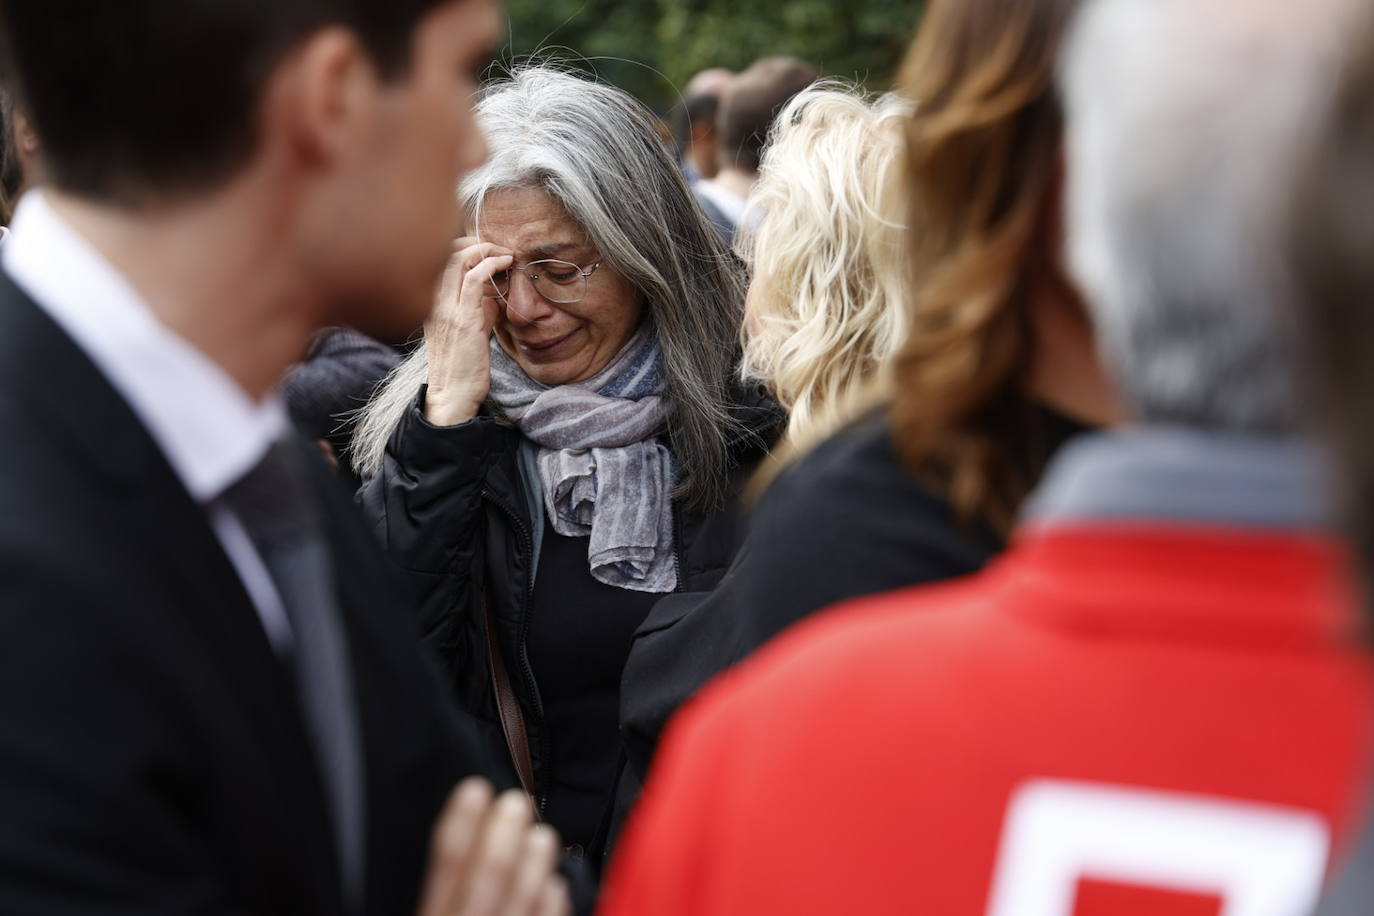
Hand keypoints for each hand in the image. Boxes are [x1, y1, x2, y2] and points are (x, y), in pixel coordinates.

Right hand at [416, 779, 569, 915]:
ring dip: (535, 864)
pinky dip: (551, 902)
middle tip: (515, 802)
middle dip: (504, 836)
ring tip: (541, 836)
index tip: (475, 789)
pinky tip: (553, 884)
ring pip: (523, 901)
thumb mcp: (420, 911)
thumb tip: (454, 839)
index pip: (446, 867)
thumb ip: (435, 888)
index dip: (461, 824)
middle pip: (489, 879)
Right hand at [423, 238, 513, 426]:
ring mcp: (445, 309)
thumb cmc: (462, 365)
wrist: (453, 395)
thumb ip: (478, 308)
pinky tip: (506, 263)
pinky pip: (475, 279)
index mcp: (429, 302)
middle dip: (474, 242)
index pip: (437, 259)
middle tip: (496, 247)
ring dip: (485, 250)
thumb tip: (496, 293)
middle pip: (445, 252)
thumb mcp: (468, 329)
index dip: (461, 246)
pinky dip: (492, 264)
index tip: (484, 248)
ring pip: (458, 260)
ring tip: (504, 253)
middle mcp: (432, 301)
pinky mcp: (463, 319)